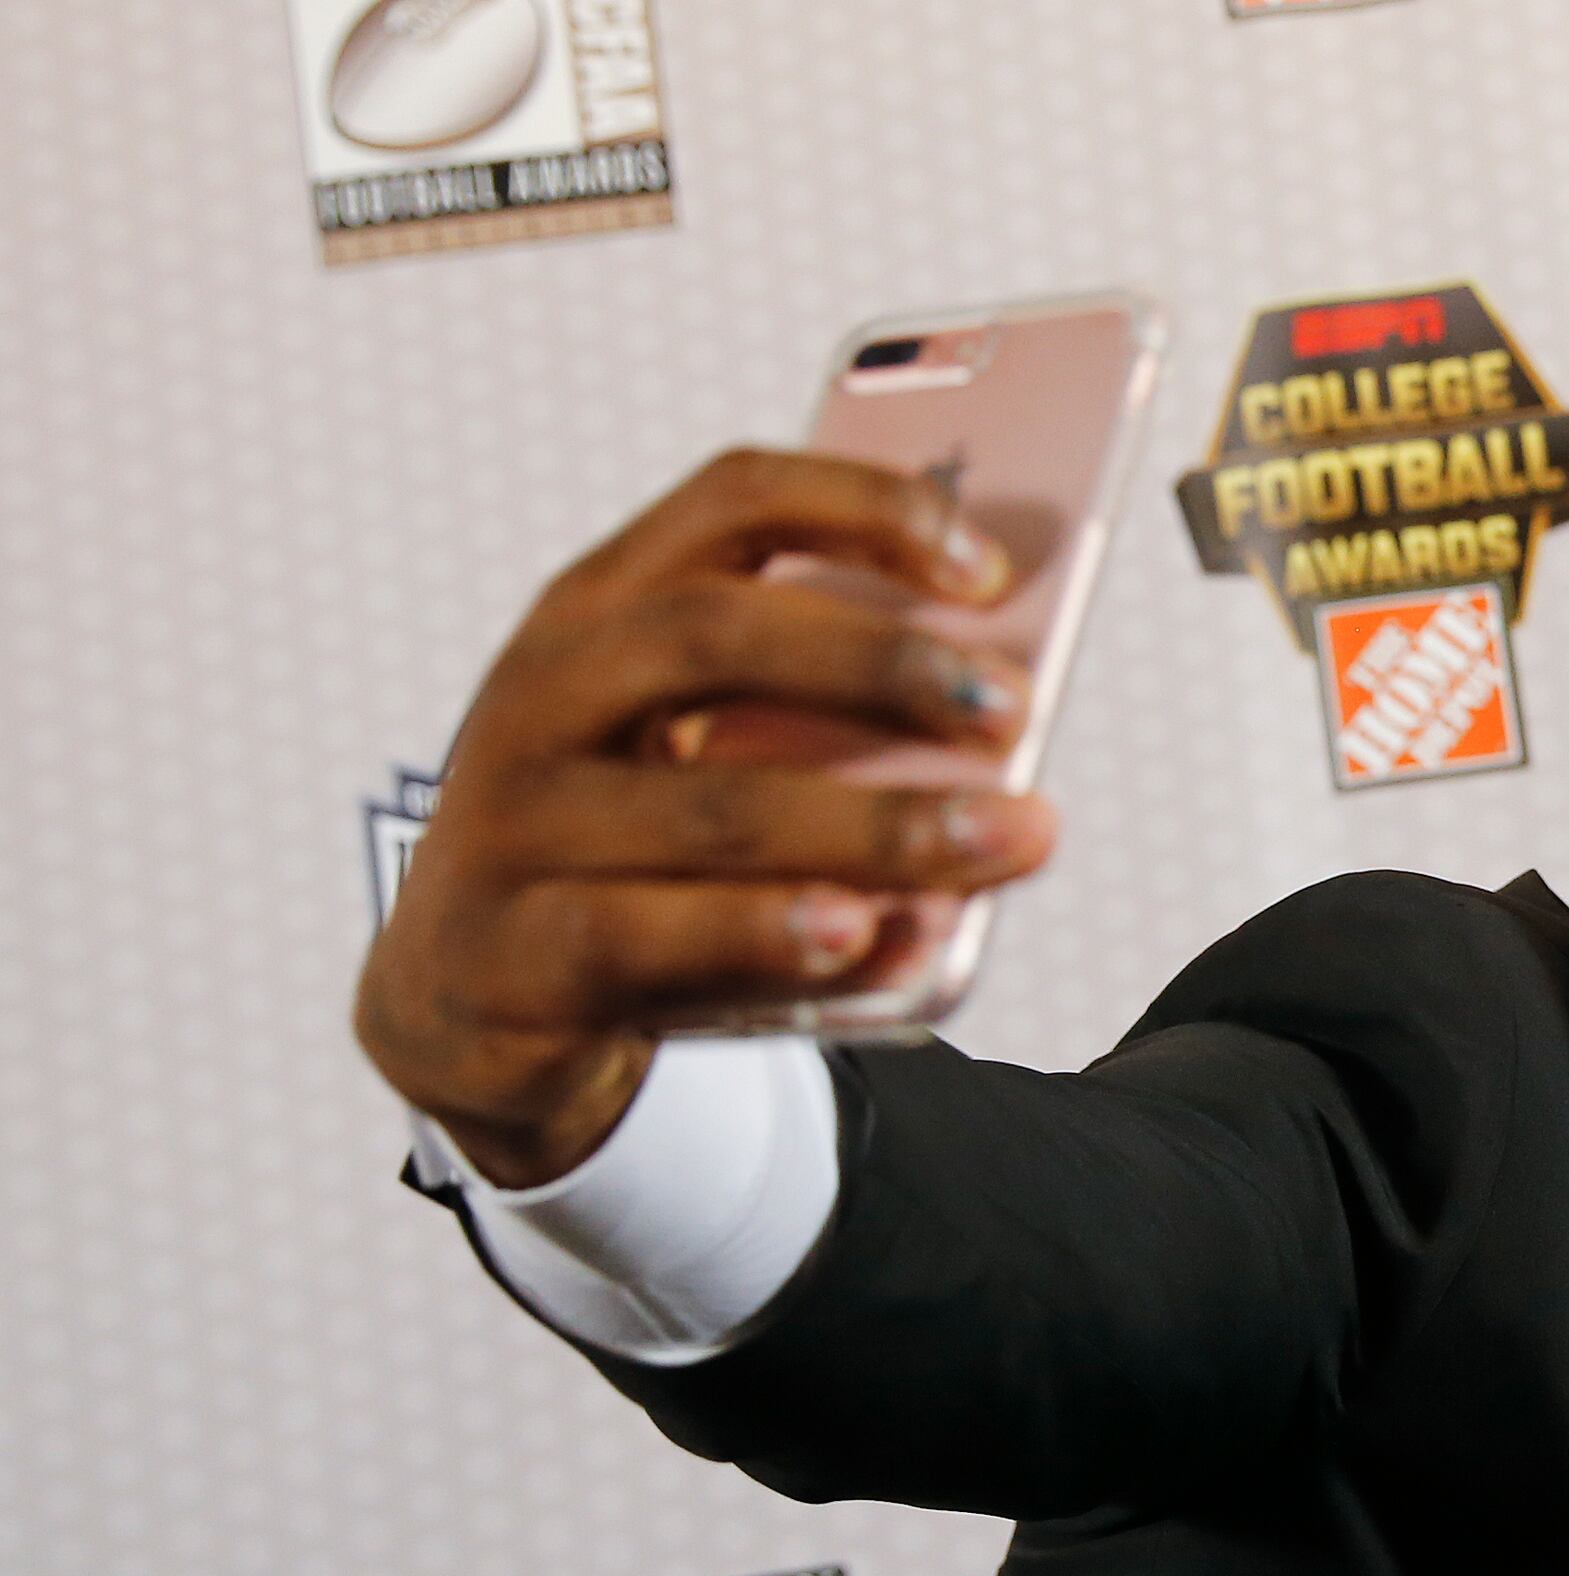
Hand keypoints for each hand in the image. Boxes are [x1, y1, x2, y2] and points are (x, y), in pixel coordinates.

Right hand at [354, 448, 1059, 1187]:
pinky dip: (769, 932)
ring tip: (1007, 835)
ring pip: (712, 809)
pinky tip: (865, 931)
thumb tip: (1002, 714)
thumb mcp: (699, 750)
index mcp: (602, 608)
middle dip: (881, 664)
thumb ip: (818, 715)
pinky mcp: (516, 954)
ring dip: (881, 823)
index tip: (990, 567)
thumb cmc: (629, 845)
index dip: (865, 510)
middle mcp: (543, 691)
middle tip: (1012, 709)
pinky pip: (651, 937)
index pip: (732, 504)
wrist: (474, 996)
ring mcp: (514, 823)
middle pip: (716, 635)